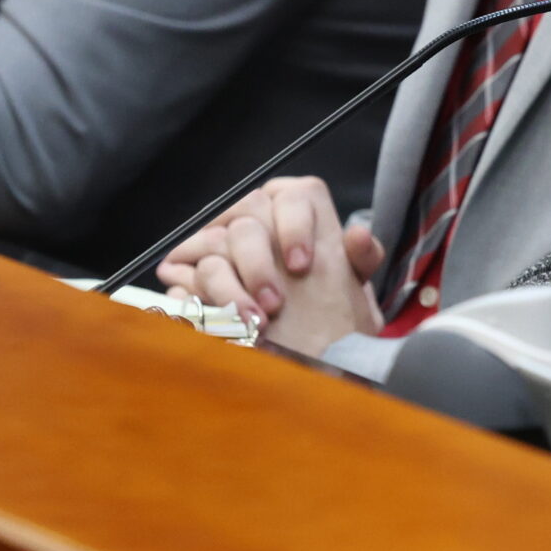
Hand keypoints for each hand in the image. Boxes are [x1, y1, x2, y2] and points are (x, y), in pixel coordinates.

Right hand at [157, 175, 384, 345]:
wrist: (311, 354)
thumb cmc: (334, 316)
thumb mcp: (355, 290)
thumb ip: (361, 258)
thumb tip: (358, 235)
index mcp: (300, 216)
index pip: (294, 196)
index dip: (295, 227)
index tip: (301, 266)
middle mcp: (263, 227)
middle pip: (248, 219)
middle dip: (258, 264)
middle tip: (273, 303)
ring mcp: (229, 252)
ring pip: (214, 245)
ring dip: (228, 287)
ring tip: (248, 323)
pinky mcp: (202, 281)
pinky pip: (189, 279)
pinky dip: (192, 297)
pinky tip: (209, 319)